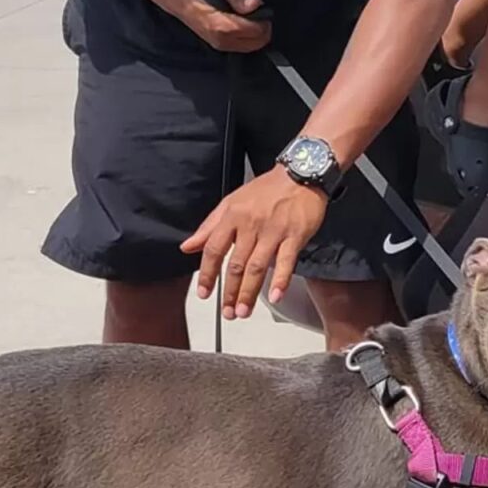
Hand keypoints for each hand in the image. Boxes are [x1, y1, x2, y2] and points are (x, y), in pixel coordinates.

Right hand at [163, 0, 272, 54]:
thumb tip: (256, 4)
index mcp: (223, 26)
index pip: (257, 31)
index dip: (265, 19)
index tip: (264, 9)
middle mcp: (222, 40)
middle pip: (257, 43)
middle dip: (263, 29)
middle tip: (261, 14)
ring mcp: (218, 44)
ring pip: (250, 47)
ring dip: (256, 35)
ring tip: (252, 18)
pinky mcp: (216, 45)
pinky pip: (240, 47)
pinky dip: (247, 39)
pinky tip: (243, 25)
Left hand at [181, 168, 329, 315]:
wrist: (300, 174)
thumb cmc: (266, 190)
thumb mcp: (232, 203)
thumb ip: (209, 227)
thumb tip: (188, 247)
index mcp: (232, 216)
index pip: (214, 249)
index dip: (207, 274)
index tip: (204, 293)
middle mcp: (251, 225)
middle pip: (236, 264)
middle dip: (230, 292)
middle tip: (227, 313)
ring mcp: (274, 231)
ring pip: (258, 266)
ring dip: (249, 292)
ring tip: (243, 311)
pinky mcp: (295, 235)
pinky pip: (286, 261)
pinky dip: (281, 280)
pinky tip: (275, 296)